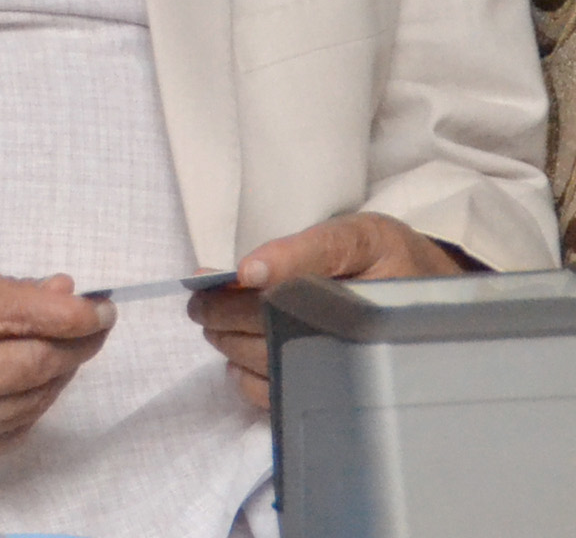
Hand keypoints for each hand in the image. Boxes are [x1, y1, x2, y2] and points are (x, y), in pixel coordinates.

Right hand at [0, 254, 114, 467]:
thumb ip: (8, 287)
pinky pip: (21, 427)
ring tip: (52, 346)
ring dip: (57, 371)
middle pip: (40, 364)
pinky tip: (22, 378)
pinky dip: (33, 400)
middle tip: (92, 326)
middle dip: (77, 343)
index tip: (103, 308)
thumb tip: (69, 298)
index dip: (77, 314)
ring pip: (38, 399)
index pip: (25, 318)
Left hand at [192, 213, 463, 409]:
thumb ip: (304, 249)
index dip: (248, 292)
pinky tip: (237, 362)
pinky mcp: (335, 395)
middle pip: (274, 332)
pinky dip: (249, 380)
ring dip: (230, 344)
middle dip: (225, 316)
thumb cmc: (392, 260)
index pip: (295, 298)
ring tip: (213, 325)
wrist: (436, 303)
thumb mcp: (359, 237)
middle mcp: (357, 342)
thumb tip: (247, 271)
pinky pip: (283, 398)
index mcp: (366, 299)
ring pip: (271, 365)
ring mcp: (345, 374)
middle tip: (199, 305)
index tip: (220, 280)